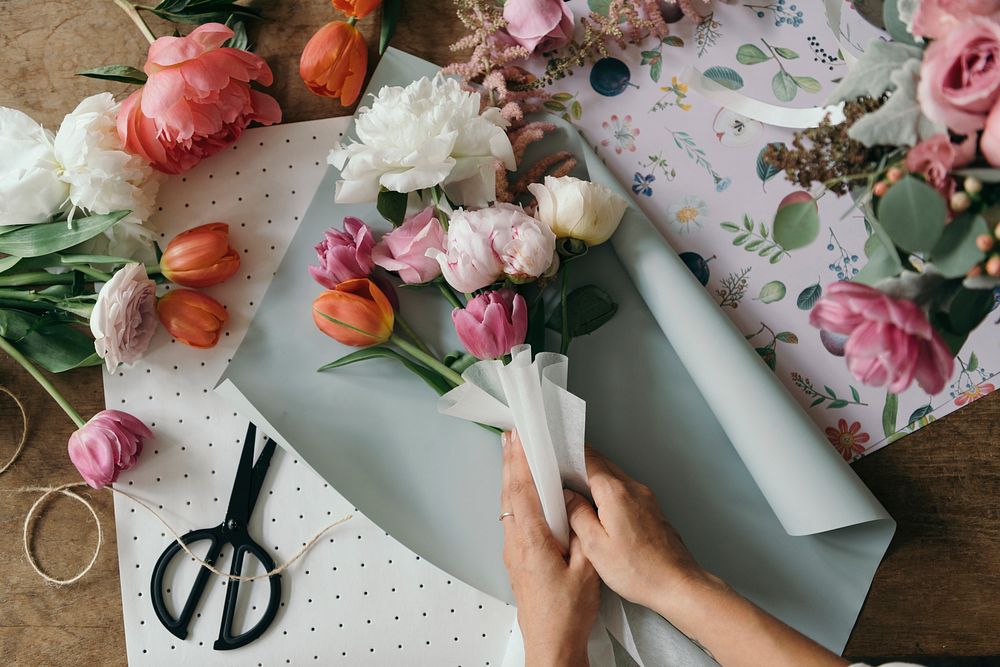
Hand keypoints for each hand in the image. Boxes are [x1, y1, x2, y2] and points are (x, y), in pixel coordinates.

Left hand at [501, 431, 599, 666]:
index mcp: (531, 541)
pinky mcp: (516, 559)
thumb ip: (581, 536)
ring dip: (511, 477)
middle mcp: (515, 542)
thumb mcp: (586, 572)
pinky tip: (522, 491)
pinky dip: (515, 496)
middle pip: (509, 492)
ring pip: (508, 504)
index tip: (520, 437)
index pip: (522, 491)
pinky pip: (513, 518)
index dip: (520, 461)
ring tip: (512, 452)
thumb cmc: (567, 614)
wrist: (551, 645)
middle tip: (510, 434)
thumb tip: (576, 508)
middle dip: (510, 461)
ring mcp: (513, 551)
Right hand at [564, 448, 846, 666]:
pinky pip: (624, 490)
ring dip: (594, 476)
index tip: (554, 452)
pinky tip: (599, 507)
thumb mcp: (595, 546)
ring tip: (574, 489)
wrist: (678, 584)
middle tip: (559, 468)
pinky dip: (608, 490)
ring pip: (613, 476)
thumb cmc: (639, 570)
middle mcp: (633, 488)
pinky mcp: (651, 509)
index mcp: (615, 493)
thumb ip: (577, 515)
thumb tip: (566, 497)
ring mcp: (645, 497)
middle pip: (601, 463)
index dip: (567, 453)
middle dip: (579, 462)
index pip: (587, 459)